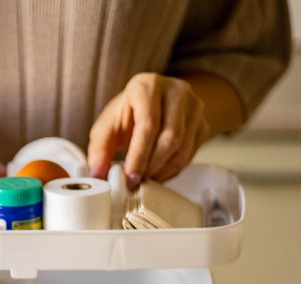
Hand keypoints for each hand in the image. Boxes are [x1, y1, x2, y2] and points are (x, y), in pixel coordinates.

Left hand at [87, 73, 210, 189]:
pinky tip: (158, 173)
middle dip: (151, 166)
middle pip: (171, 137)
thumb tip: (97, 173)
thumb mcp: (108, 127)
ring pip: (183, 148)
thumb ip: (100, 149)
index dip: (139, 155)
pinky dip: (173, 170)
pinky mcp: (203, 123)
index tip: (129, 176)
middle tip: (136, 182)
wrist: (153, 105)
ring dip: (163, 171)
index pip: (149, 123)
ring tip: (145, 179)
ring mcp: (194, 106)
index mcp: (147, 85)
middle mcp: (176, 90)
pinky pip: (191, 154)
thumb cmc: (127, 115)